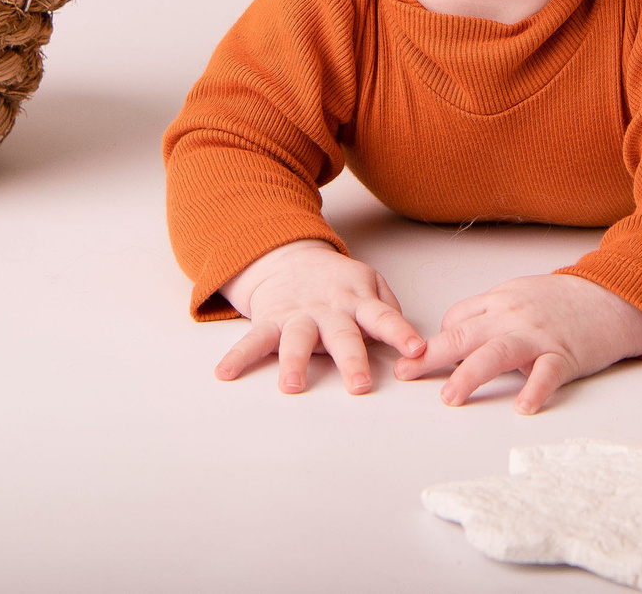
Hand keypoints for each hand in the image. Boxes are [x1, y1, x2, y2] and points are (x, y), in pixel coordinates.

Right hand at [214, 240, 425, 395]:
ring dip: (294, 362)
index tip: (416, 350)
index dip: (400, 332)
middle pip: (342, 336)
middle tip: (361, 384)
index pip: (383, 317)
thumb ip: (386, 307)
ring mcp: (297, 316)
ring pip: (296, 340)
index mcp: (356, 301)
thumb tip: (405, 335)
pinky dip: (238, 356)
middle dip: (352, 360)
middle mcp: (328, 311)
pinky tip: (225, 372)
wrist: (288, 256)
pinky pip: (253, 340)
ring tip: (292, 385)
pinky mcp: (270, 321)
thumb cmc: (335, 281)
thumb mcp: (368, 282)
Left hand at [394, 273, 641, 412]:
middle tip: (405, 374)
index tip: (417, 362)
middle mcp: (512, 316)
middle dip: (432, 356)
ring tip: (450, 397)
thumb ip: (488, 313)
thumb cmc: (563, 302)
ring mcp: (538, 335)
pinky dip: (535, 389)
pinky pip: (547, 372)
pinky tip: (524, 406)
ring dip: (470, 375)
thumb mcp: (519, 295)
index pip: (457, 319)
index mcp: (499, 301)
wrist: (612, 297)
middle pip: (465, 334)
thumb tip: (455, 339)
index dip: (436, 342)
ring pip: (497, 352)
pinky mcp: (565, 354)